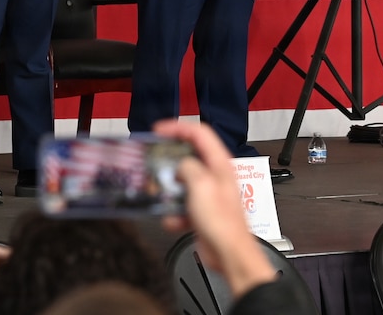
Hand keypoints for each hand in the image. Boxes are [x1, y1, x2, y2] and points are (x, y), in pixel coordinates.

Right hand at [153, 118, 275, 297]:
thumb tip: (180, 165)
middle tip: (154, 159)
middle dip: (170, 159)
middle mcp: (215, 176)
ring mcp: (208, 194)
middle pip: (189, 156)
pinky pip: (182, 205)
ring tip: (159, 192)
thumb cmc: (222, 222)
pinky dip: (174, 212)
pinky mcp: (202, 212)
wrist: (229, 255)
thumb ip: (188, 167)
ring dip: (169, 189)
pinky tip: (172, 220)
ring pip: (182, 182)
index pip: (199, 133)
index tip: (159, 130)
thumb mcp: (200, 186)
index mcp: (219, 164)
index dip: (178, 128)